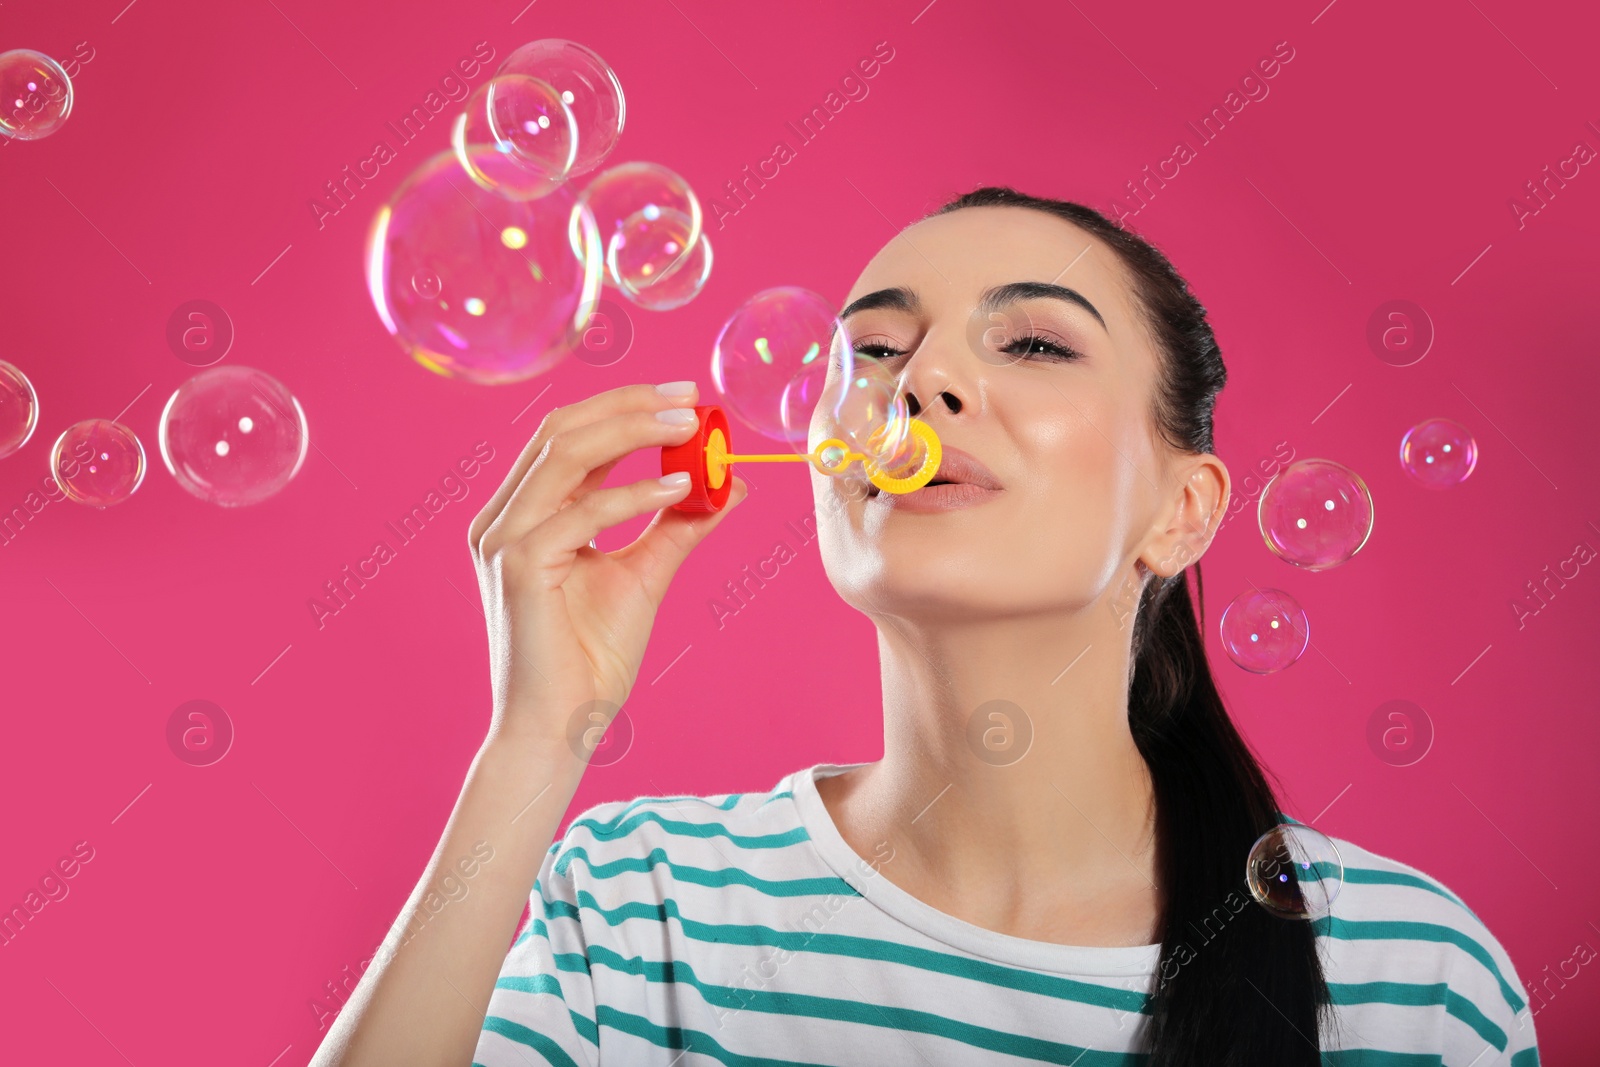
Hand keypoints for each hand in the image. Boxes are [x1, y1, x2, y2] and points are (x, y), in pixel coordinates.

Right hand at [467, 382, 746, 750]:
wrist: (561, 726)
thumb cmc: (590, 658)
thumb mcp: (644, 574)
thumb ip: (677, 525)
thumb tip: (728, 482)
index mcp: (523, 515)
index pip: (568, 435)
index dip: (624, 405)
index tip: (685, 397)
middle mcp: (503, 519)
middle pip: (561, 430)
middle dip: (629, 404)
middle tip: (691, 398)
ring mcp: (503, 539)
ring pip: (566, 454)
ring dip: (633, 431)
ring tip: (691, 429)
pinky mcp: (518, 566)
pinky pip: (582, 512)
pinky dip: (634, 494)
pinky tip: (681, 489)